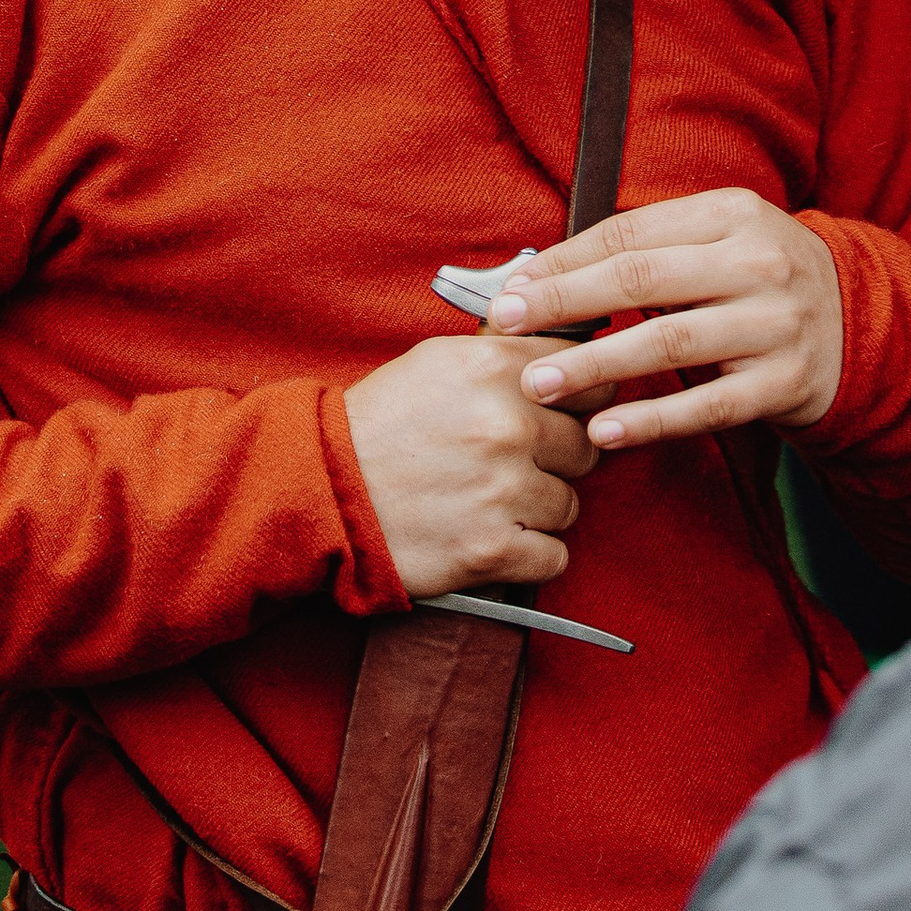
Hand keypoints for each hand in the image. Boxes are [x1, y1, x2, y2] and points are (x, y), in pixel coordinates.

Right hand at [344, 333, 597, 597]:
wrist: (322, 489)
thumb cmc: (379, 424)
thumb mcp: (438, 361)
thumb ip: (504, 354)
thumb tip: (563, 353)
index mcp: (495, 369)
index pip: (588, 381)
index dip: (578, 402)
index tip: (561, 415)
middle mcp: (507, 425)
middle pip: (585, 445)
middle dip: (557, 459)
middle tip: (516, 465)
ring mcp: (503, 490)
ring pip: (569, 505)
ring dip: (538, 510)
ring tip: (491, 502)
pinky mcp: (493, 550)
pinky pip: (553, 557)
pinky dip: (529, 555)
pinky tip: (495, 538)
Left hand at [485, 191, 844, 449]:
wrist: (858, 325)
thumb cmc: (757, 280)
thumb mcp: (718, 239)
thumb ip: (646, 250)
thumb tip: (541, 273)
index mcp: (730, 213)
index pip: (630, 234)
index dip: (563, 261)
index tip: (510, 287)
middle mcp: (757, 263)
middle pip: (642, 281)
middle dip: (564, 303)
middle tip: (504, 326)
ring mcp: (775, 324)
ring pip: (670, 343)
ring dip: (596, 365)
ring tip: (539, 383)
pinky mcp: (785, 383)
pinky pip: (708, 406)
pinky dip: (652, 420)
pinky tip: (604, 432)